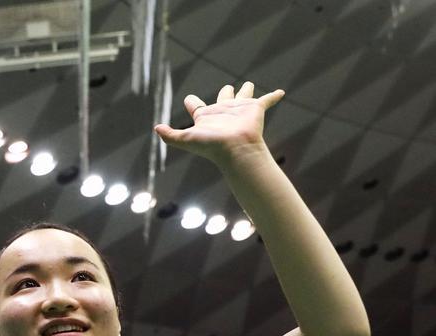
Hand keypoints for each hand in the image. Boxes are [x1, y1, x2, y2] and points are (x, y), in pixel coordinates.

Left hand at [154, 82, 283, 164]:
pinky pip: (267, 100)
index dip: (192, 102)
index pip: (197, 107)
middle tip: (227, 89)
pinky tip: (281, 92)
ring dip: (246, 90)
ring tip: (248, 85)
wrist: (236, 149)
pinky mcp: (255, 109)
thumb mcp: (187, 139)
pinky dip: (274, 96)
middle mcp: (223, 112)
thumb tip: (156, 129)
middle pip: (223, 98)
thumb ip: (171, 136)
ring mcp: (240, 110)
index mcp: (207, 117)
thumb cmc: (212, 146)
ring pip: (244, 95)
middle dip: (225, 93)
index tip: (189, 99)